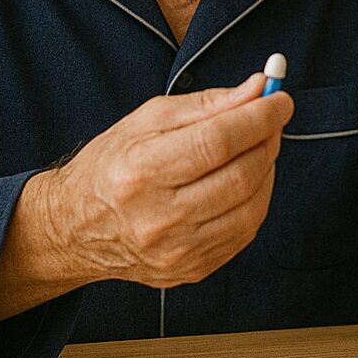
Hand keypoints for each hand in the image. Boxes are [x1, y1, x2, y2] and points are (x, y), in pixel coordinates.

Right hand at [6, 73, 291, 302]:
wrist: (77, 228)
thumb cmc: (114, 163)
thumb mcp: (148, 119)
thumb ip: (208, 103)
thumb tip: (258, 88)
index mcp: (140, 170)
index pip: (218, 141)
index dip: (259, 117)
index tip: (280, 99)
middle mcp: (158, 217)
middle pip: (241, 176)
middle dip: (268, 140)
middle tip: (271, 120)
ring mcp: (177, 250)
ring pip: (252, 207)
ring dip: (267, 170)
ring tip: (257, 148)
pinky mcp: (192, 270)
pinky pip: (245, 232)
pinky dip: (256, 200)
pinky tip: (244, 181)